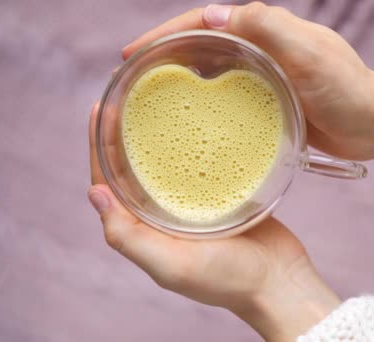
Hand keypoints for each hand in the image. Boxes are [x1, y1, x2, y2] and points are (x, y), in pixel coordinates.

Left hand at [87, 103, 339, 340]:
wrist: (279, 280)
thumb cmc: (227, 279)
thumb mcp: (172, 266)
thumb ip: (129, 236)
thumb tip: (94, 192)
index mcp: (143, 228)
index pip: (108, 181)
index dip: (98, 146)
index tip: (98, 108)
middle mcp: (160, 213)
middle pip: (130, 164)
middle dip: (121, 129)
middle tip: (123, 90)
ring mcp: (189, 201)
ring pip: (161, 158)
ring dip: (152, 129)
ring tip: (151, 95)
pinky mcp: (217, 192)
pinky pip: (194, 160)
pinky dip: (187, 137)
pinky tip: (192, 115)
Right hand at [122, 2, 373, 159]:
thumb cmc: (346, 89)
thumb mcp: (308, 53)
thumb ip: (266, 27)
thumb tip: (213, 14)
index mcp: (267, 29)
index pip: (206, 20)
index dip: (167, 33)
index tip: (134, 52)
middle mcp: (263, 47)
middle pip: (203, 43)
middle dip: (167, 55)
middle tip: (135, 77)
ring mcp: (266, 75)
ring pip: (213, 71)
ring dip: (183, 79)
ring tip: (153, 99)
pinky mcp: (271, 101)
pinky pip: (230, 97)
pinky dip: (207, 104)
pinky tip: (192, 120)